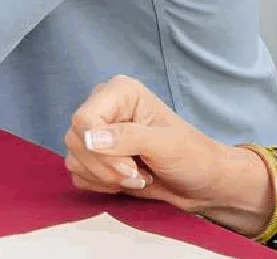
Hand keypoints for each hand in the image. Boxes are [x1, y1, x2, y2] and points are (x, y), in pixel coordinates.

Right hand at [62, 75, 274, 236]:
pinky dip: (101, 185)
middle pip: (75, 140)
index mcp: (118, 92)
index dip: (99, 149)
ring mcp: (97, 133)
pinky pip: (78, 174)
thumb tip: (89, 139)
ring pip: (74, 159)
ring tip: (138, 176)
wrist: (203, 185)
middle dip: (106, 167)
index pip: (83, 119)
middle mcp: (103, 108)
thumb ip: (129, 138)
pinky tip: (126, 181)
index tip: (130, 166)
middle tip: (138, 174)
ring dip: (105, 177)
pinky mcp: (95, 156)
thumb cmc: (193, 157)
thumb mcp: (167, 145)